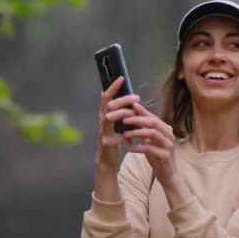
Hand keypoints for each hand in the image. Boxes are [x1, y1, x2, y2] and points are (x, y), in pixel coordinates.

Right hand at [95, 76, 139, 200]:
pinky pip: (114, 137)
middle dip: (123, 100)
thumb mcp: (118, 123)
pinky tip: (130, 138)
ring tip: (134, 114)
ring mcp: (102, 132)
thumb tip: (125, 94)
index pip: (107, 97)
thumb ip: (120, 110)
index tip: (122, 78)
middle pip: (109, 105)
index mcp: (105, 114)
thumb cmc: (114, 139)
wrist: (107, 160)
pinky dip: (123, 136)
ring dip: (123, 114)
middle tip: (136, 98)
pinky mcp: (106, 143)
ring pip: (109, 118)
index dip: (113, 87)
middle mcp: (102, 121)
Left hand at [122, 103, 176, 183]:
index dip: (142, 111)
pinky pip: (150, 149)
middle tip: (124, 119)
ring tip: (125, 133)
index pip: (153, 117)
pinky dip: (139, 147)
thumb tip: (131, 117)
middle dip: (137, 120)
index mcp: (166, 129)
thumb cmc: (158, 156)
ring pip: (152, 133)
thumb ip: (144, 130)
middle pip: (153, 122)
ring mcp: (168, 145)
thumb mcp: (151, 141)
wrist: (169, 175)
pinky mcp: (165, 156)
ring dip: (137, 132)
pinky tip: (130, 148)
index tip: (130, 106)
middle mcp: (169, 135)